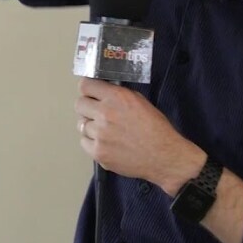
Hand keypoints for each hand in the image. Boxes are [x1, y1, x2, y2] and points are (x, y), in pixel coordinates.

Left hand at [75, 79, 204, 194]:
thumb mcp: (140, 101)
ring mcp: (100, 134)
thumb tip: (103, 93)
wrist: (164, 156)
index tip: (90, 93)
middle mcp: (105, 113)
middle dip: (87, 107)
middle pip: (79, 104)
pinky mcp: (98, 152)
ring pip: (81, 124)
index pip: (85, 85)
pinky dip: (92, 142)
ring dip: (91, 126)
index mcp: (116, 97)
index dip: (87, 89)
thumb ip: (118, 95)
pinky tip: (105, 143)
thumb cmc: (156, 129)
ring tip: (106, 132)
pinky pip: (84, 142)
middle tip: (96, 113)